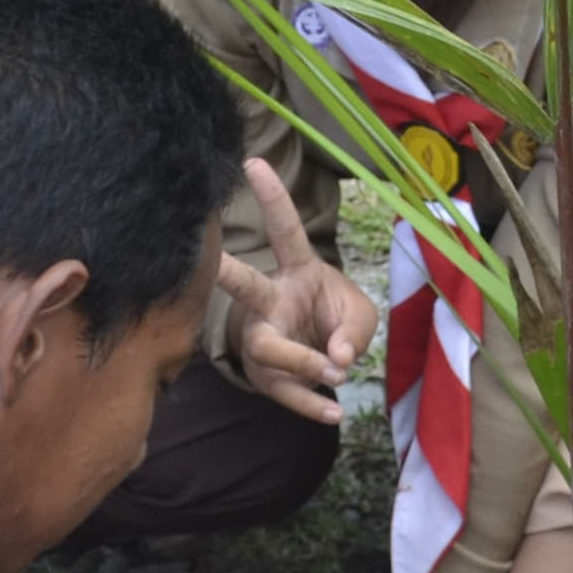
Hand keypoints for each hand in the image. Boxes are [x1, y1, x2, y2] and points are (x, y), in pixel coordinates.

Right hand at [220, 159, 372, 422]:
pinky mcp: (267, 377)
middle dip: (226, 271)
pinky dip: (311, 403)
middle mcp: (268, 302)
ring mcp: (263, 340)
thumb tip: (336, 359)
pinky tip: (334, 410)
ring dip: (302, 362)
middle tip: (212, 260)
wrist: (320, 354)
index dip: (272, 198)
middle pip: (244, 286)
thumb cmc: (334, 317)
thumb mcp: (360, 314)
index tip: (253, 162)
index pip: (284, 231)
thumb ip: (355, 331)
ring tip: (336, 373)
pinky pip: (284, 392)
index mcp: (296, 271)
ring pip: (268, 349)